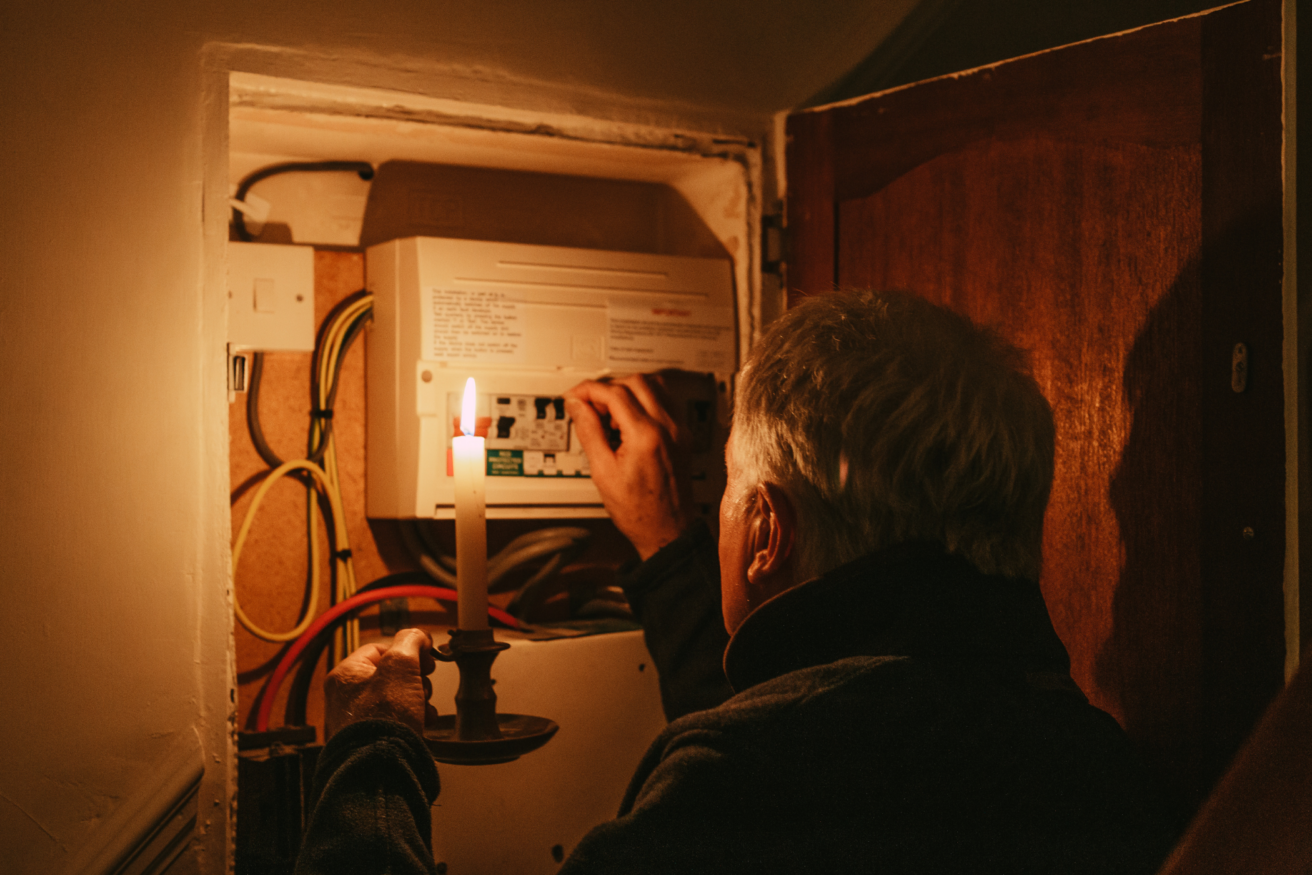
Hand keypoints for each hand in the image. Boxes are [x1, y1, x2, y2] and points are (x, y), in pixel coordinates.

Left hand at [324, 628, 438, 740]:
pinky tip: (422, 723)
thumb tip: (418, 636)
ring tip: (424, 709)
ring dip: (417, 700)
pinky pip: (394, 720)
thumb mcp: (401, 666)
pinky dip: (412, 719)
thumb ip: (410, 642)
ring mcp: (356, 720)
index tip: (425, 659)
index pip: (380, 649)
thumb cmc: (384, 718)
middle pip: (389, 675)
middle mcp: (346, 696)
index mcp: (346, 674)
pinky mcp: (369, 739)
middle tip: (424, 685)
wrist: (380, 767)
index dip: (408, 652)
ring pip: (395, 698)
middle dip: (415, 679)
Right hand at [565, 373, 694, 559]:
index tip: (575, 397)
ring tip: (610, 412)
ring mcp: (679, 430)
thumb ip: (589, 431)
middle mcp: (667, 428)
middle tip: (590, 405)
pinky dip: (644, 399)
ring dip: (627, 390)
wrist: (667, 531)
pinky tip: (629, 418)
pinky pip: (665, 400)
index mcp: (646, 436)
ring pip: (653, 385)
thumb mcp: (602, 472)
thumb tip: (577, 405)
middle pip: (635, 382)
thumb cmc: (639, 512)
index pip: (614, 393)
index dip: (589, 390)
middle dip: (607, 388)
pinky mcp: (683, 435)